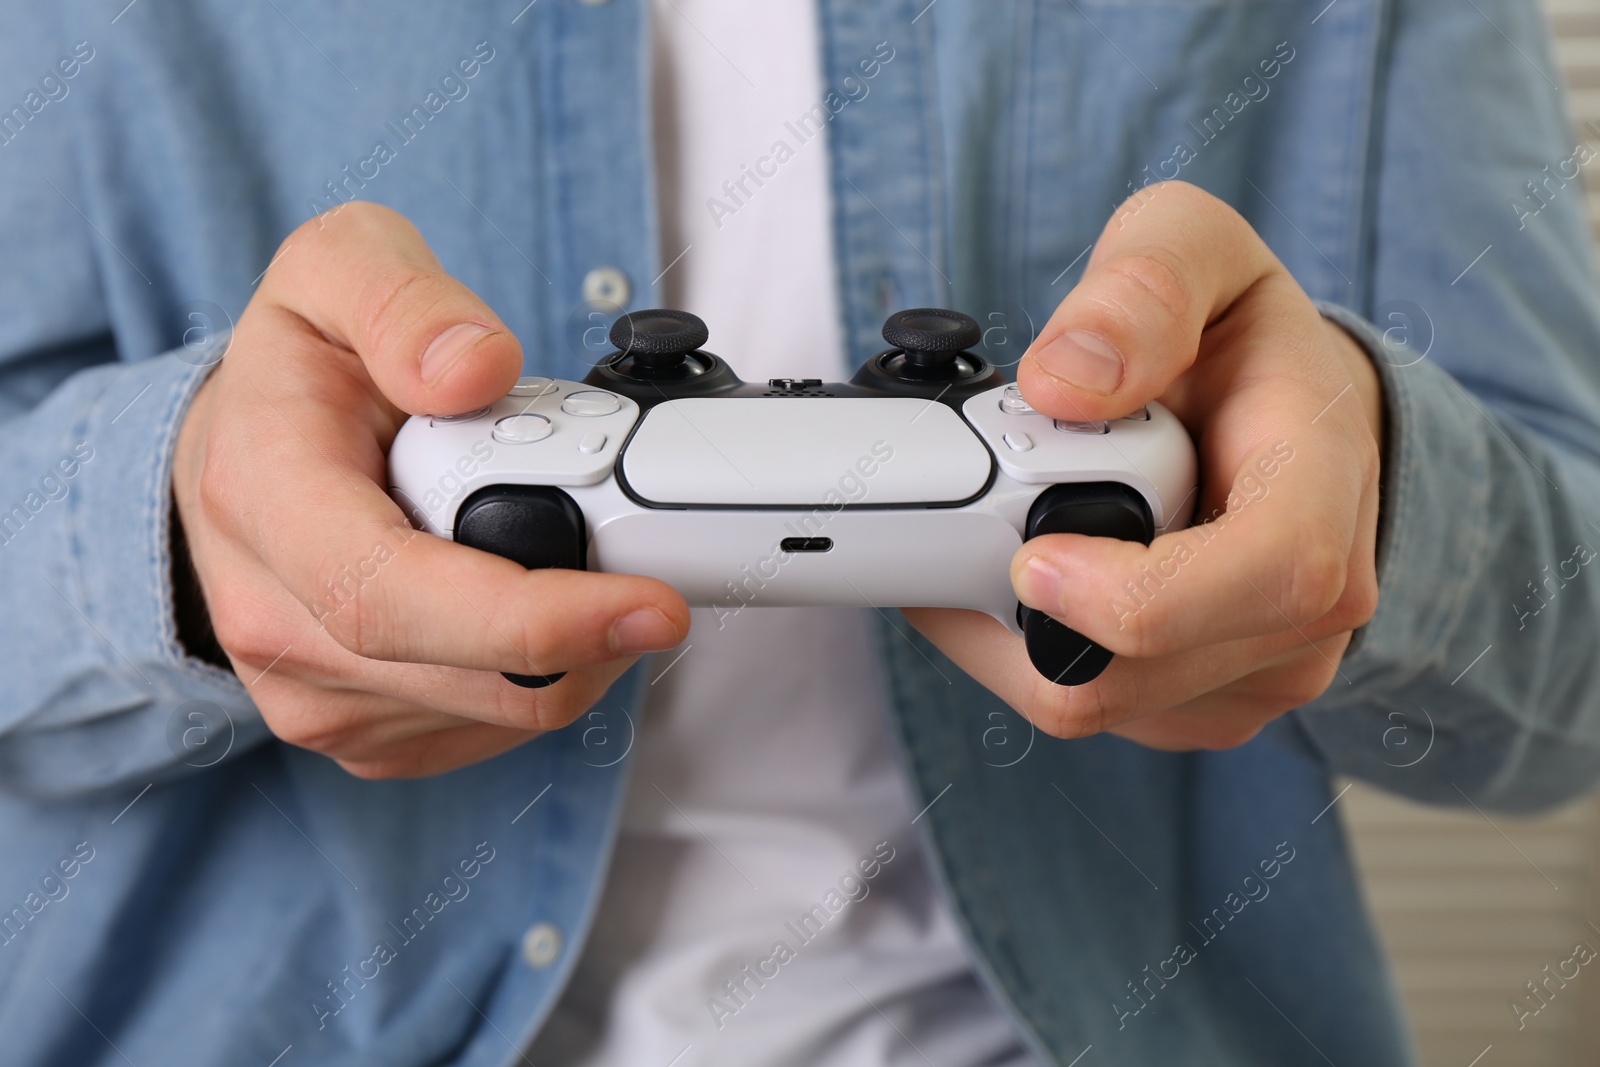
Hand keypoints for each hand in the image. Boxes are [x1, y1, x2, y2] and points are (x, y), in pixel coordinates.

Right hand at [172, 203, 688, 777]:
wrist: (242, 456)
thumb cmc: (301, 368)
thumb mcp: (338, 270)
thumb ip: (403, 302)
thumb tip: (476, 368)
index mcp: (266, 500)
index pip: (396, 599)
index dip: (534, 618)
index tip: (650, 603)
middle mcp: (276, 620)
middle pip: (474, 676)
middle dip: (595, 629)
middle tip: (653, 561)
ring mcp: (316, 693)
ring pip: (503, 712)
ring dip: (582, 648)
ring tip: (577, 550)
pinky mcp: (363, 733)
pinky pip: (495, 730)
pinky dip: (551, 672)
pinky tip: (543, 597)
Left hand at [905, 182, 1382, 749]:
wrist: (1295, 421)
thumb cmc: (1242, 337)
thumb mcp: (1195, 251)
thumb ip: (1140, 290)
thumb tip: (1062, 383)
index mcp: (1325, 488)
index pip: (1269, 578)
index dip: (1136, 592)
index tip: (1029, 557)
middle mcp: (1313, 608)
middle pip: (1140, 670)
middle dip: (1016, 609)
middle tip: (960, 523)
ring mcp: (1258, 672)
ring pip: (1092, 703)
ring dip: (1003, 633)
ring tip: (987, 535)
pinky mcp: (1202, 705)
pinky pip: (1086, 709)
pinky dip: (1019, 654)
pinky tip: (1014, 575)